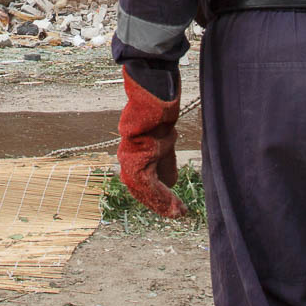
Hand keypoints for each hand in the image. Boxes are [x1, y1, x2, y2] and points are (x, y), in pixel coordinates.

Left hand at [117, 71, 187, 219]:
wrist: (153, 92)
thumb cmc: (158, 110)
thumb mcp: (164, 140)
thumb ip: (164, 160)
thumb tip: (170, 183)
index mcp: (134, 152)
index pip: (141, 182)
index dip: (155, 197)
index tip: (171, 208)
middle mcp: (128, 156)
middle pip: (140, 188)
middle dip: (158, 203)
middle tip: (175, 214)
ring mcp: (130, 156)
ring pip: (143, 189)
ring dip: (161, 203)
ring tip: (177, 213)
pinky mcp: (136, 155)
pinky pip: (147, 182)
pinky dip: (161, 196)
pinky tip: (174, 205)